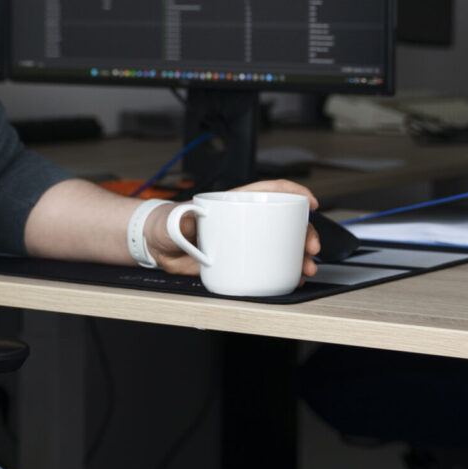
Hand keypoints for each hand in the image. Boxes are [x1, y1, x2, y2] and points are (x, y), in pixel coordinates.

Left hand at [145, 180, 321, 278]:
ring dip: (299, 256)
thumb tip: (190, 220)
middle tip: (311, 247)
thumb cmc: (165, 225)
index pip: (269, 190)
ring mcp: (244, 241)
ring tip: (306, 268)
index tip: (310, 203)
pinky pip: (267, 265)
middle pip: (283, 221)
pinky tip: (293, 278)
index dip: (293, 191)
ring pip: (281, 245)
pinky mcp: (239, 261)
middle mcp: (243, 220)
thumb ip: (181, 220)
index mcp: (233, 202)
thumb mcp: (173, 220)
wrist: (156, 248)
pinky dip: (284, 272)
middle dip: (304, 232)